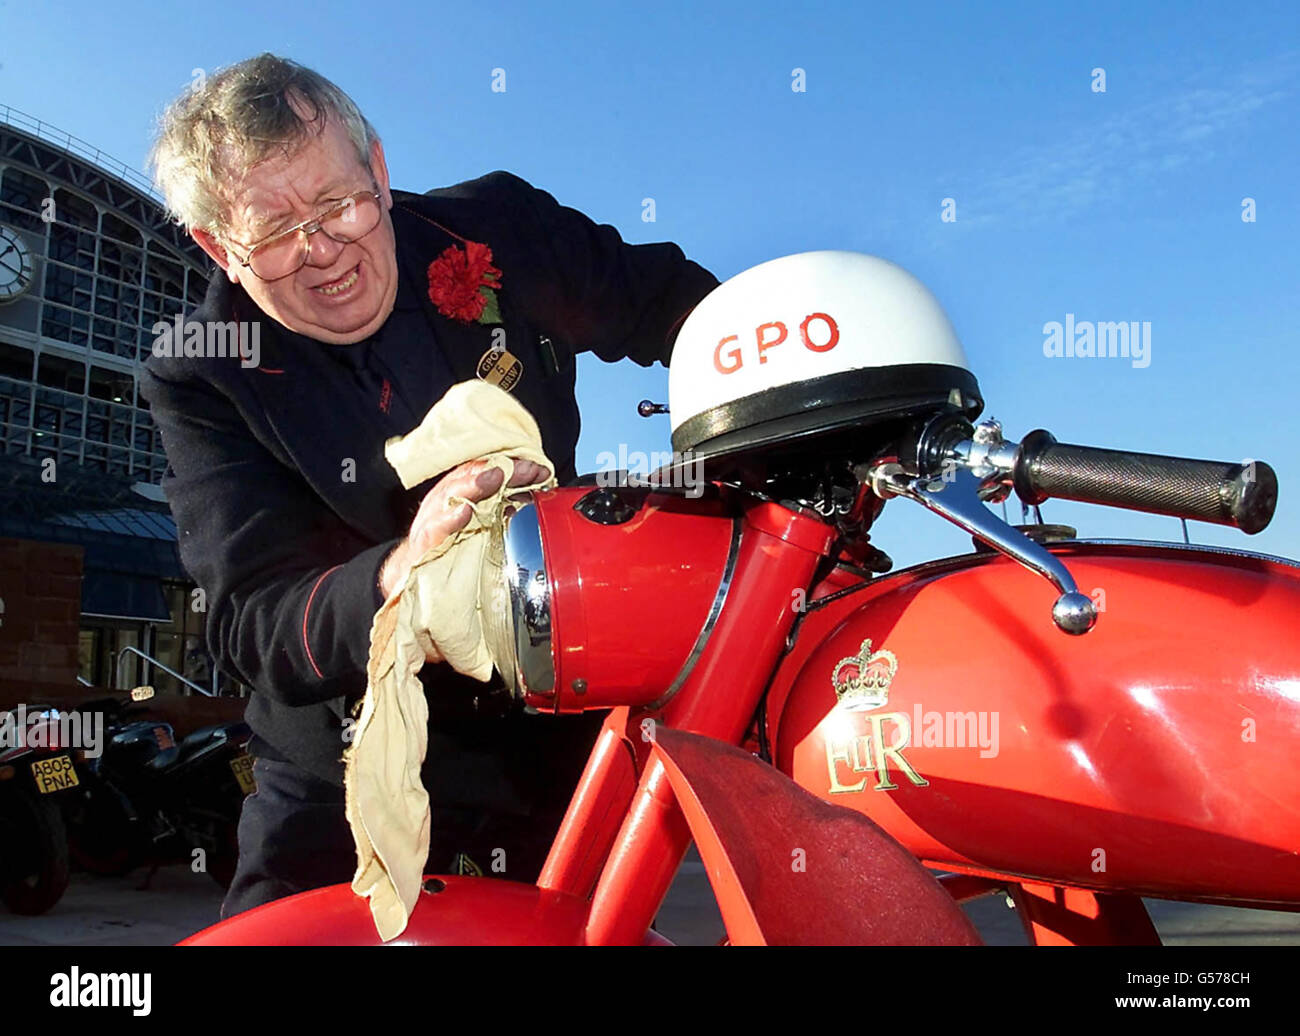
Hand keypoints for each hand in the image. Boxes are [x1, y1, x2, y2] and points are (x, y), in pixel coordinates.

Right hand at [378, 456, 548, 601]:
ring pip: (452, 494)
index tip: (539, 469)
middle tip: (526, 469)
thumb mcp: (476, 523)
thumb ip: (500, 505)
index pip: (486, 470)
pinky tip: (464, 512)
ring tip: (495, 477)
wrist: (411, 572)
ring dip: (476, 485)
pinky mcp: (423, 542)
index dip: (513, 466)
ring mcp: (433, 518)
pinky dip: (449, 519)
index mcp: (461, 493)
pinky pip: (435, 529)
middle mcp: (446, 499)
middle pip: (472, 477)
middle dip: (503, 471)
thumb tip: (532, 494)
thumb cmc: (446, 544)